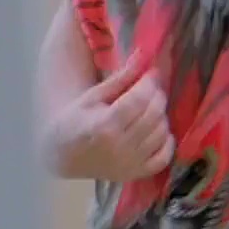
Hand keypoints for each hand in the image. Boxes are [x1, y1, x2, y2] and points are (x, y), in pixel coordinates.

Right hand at [44, 52, 173, 181]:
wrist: (62, 154)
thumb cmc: (75, 120)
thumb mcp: (92, 97)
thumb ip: (120, 78)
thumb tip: (143, 55)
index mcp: (104, 125)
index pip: (139, 100)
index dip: (149, 83)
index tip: (152, 74)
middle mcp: (120, 146)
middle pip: (153, 115)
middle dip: (157, 96)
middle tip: (153, 88)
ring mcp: (130, 163)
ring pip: (161, 133)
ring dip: (162, 116)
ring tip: (152, 107)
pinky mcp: (136, 174)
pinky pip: (164, 157)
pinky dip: (167, 141)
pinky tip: (158, 130)